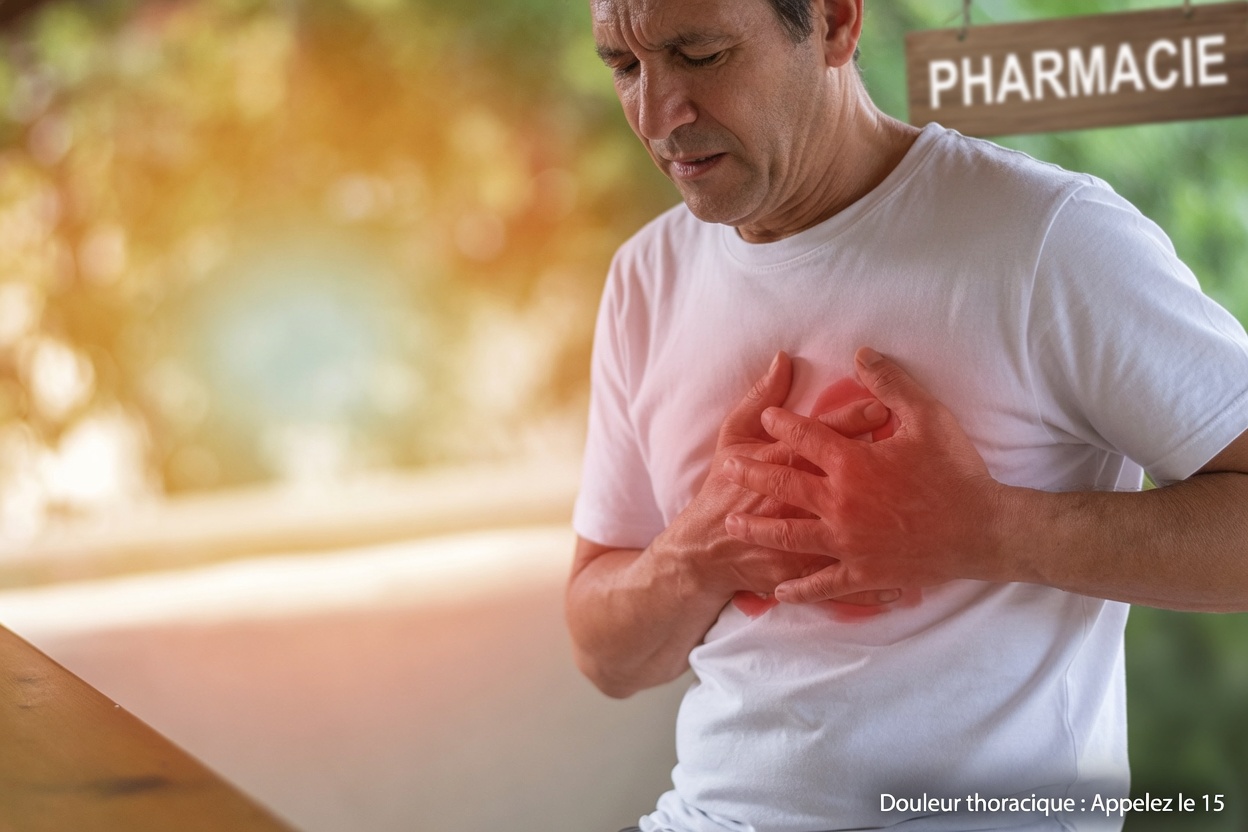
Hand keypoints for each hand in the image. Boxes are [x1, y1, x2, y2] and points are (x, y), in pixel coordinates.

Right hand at [655, 351, 894, 611]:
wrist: (702, 550)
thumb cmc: (720, 490)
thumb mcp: (733, 437)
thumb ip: (759, 398)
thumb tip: (783, 358)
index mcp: (780, 464)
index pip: (823, 435)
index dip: (853, 420)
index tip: (883, 407)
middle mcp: (797, 503)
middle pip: (843, 475)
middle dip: (876, 461)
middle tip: (908, 447)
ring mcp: (804, 542)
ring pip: (853, 530)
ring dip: (884, 522)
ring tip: (916, 512)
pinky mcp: (805, 574)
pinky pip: (848, 583)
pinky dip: (877, 588)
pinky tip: (908, 586)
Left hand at [722, 347, 1003, 603]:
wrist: (985, 530)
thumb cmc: (957, 471)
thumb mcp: (928, 416)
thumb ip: (890, 383)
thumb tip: (861, 354)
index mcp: (852, 463)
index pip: (806, 438)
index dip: (783, 425)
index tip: (767, 419)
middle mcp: (840, 502)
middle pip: (784, 485)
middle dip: (753, 475)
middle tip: (729, 470)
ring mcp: (848, 541)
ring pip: (790, 535)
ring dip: (759, 530)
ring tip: (733, 525)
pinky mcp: (863, 572)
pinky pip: (824, 583)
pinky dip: (800, 588)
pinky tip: (780, 591)